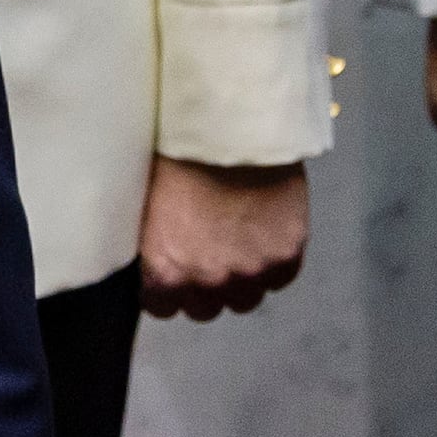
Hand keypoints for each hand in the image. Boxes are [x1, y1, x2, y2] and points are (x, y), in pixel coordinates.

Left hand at [135, 157, 308, 318]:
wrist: (229, 126)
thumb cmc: (180, 155)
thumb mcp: (149, 207)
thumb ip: (157, 248)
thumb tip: (160, 262)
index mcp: (166, 272)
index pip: (162, 308)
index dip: (168, 288)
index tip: (173, 273)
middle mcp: (208, 281)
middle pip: (206, 309)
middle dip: (205, 288)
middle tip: (209, 256)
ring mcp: (251, 271)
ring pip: (247, 299)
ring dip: (242, 280)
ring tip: (240, 246)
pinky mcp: (286, 253)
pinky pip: (282, 278)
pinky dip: (275, 262)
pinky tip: (266, 236)